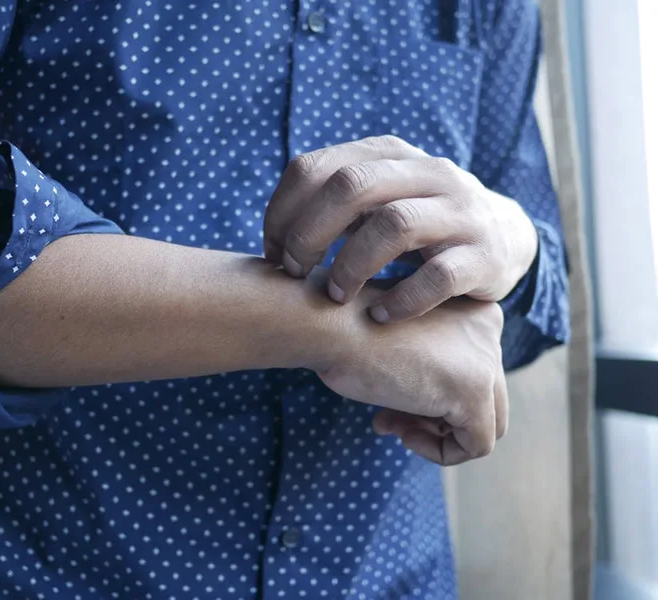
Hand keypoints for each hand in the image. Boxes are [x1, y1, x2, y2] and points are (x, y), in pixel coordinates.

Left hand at [263, 135, 537, 321]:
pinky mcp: (484, 255)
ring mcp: (460, 211)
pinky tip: (382, 315)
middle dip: (309, 234)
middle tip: (294, 272)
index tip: (272, 251)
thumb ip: (332, 205)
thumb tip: (274, 236)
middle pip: (352, 187)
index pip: (315, 167)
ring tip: (336, 296)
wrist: (503, 237)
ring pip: (395, 225)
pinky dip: (403, 299)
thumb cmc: (419, 224)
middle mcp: (427, 173)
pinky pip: (438, 276)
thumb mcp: (377, 200)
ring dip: (352, 265)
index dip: (282, 212)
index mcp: (389, 155)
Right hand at [309, 273, 507, 465]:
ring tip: (393, 427)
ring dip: (437, 436)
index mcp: (472, 310)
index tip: (389, 402)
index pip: (473, 372)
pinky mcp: (474, 393)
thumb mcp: (399, 342)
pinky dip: (440, 452)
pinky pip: (476, 445)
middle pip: (484, 399)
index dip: (431, 398)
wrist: (329, 324)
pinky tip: (403, 435)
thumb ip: (428, 366)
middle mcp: (490, 329)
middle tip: (391, 420)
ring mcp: (486, 360)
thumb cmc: (347, 329)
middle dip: (434, 418)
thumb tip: (436, 414)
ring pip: (486, 425)